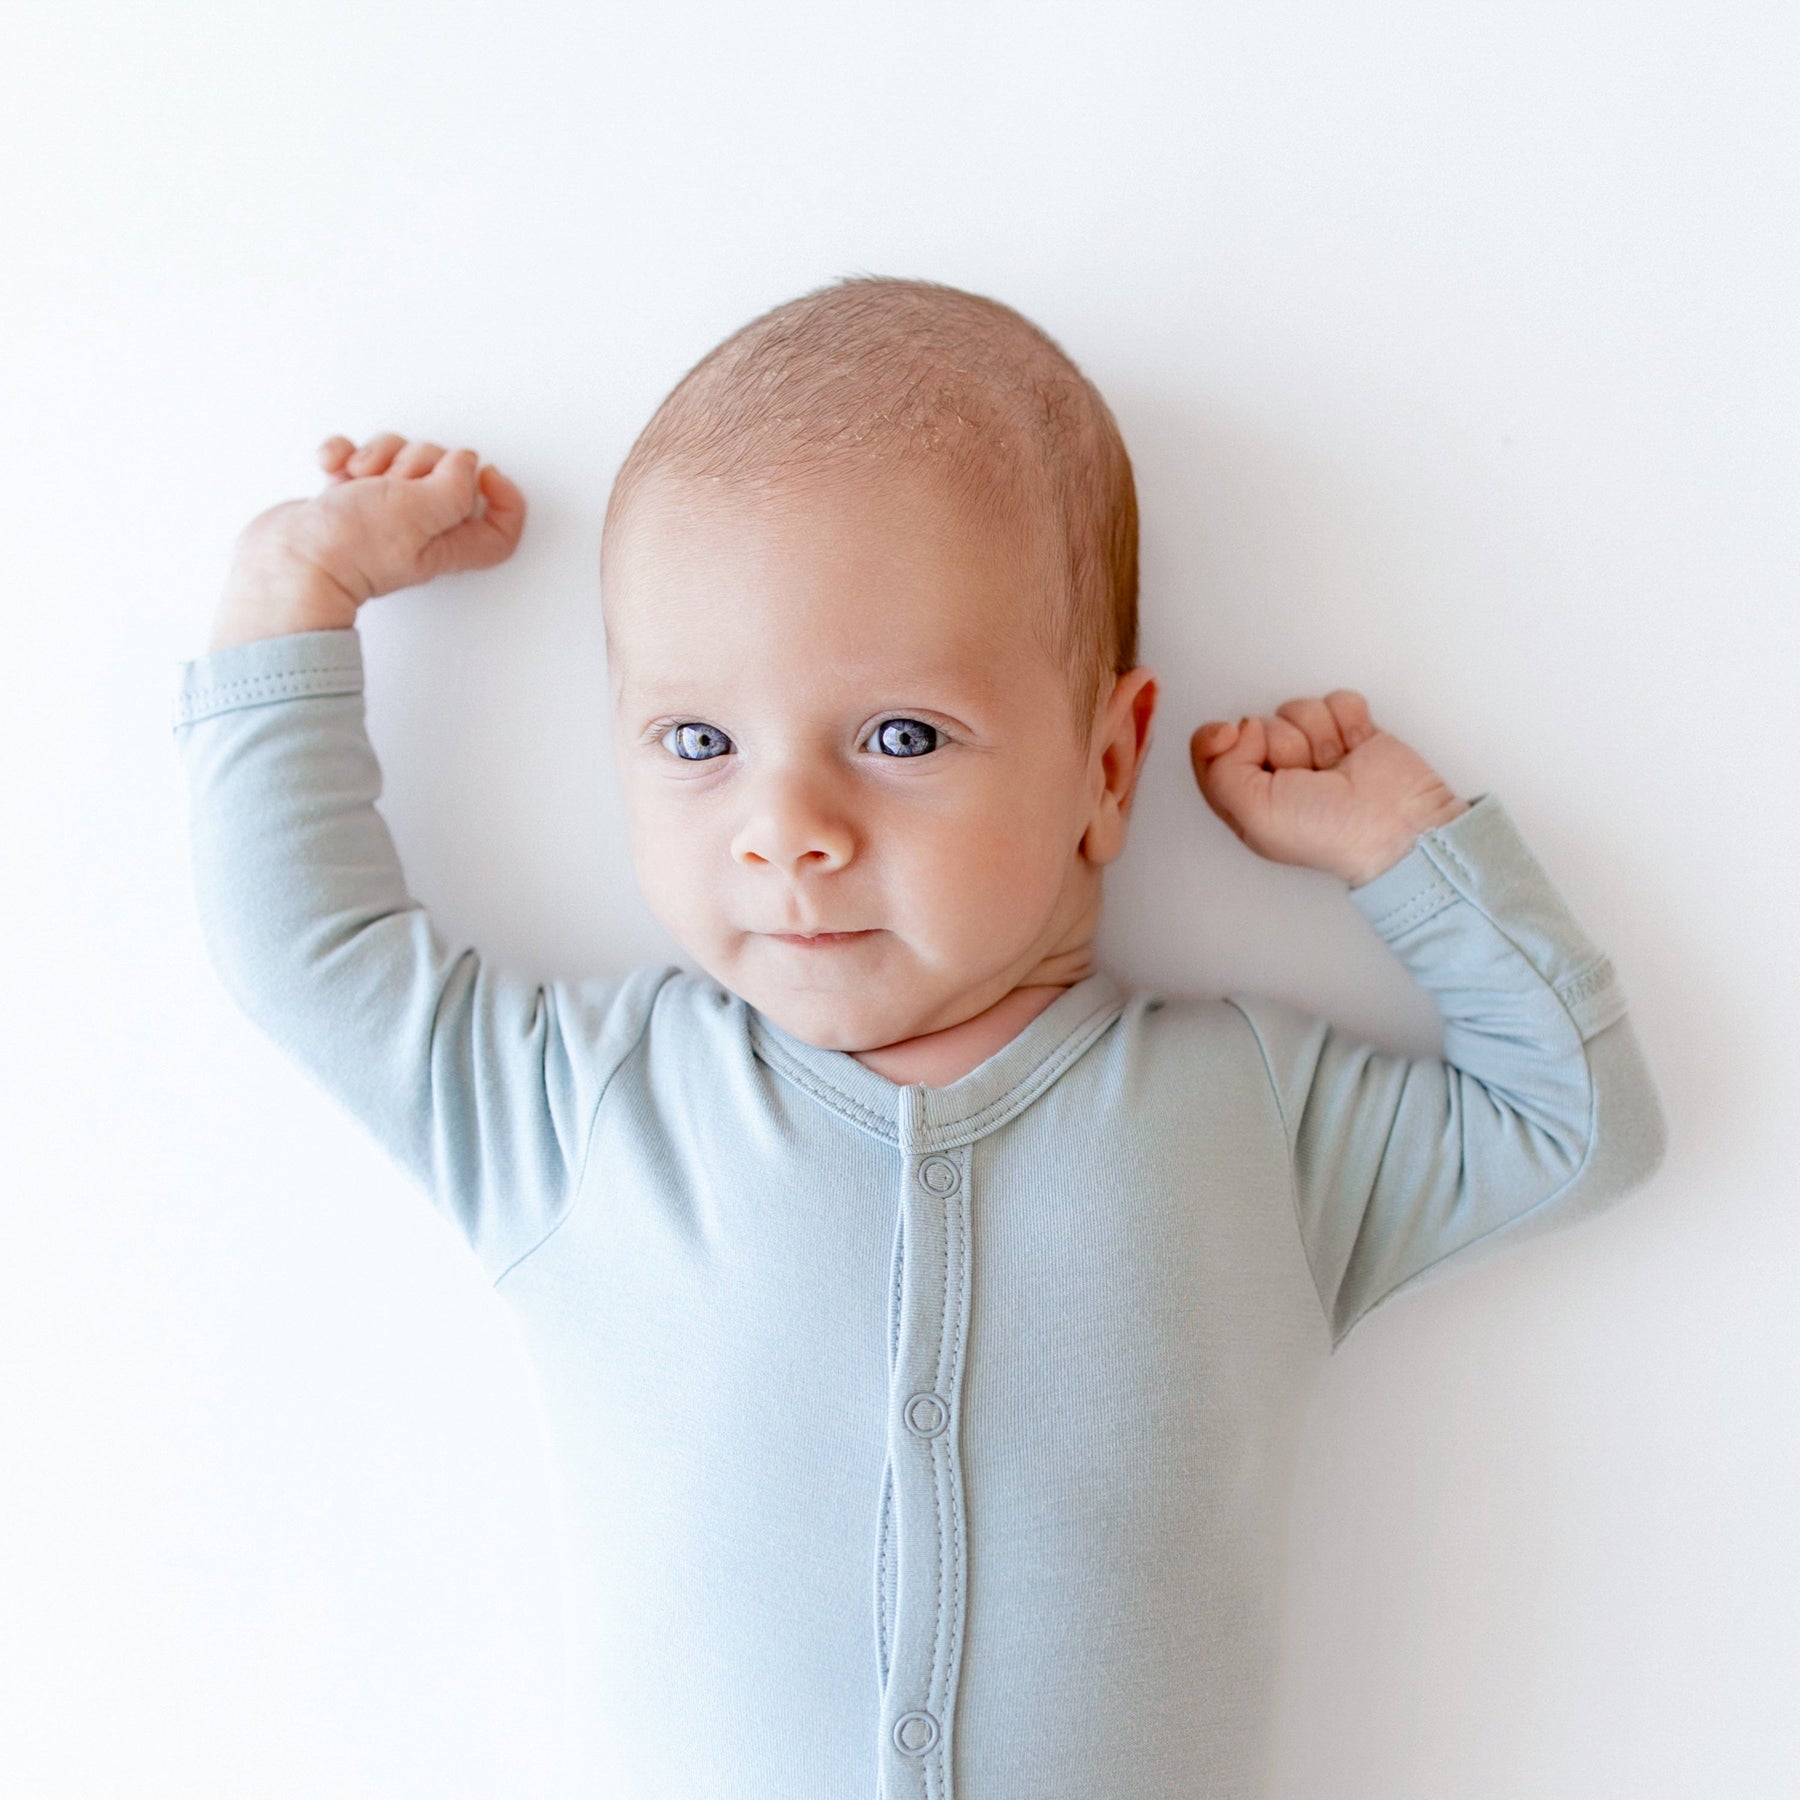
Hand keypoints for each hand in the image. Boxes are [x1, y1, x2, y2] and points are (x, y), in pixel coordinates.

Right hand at [208, 433, 527, 650]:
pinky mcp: (345, 498)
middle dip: (417, 460)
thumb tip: (465, 464)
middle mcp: (418, 528)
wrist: (286, 562)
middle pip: (444, 474)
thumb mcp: (419, 512)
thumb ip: (454, 486)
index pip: (500, 528)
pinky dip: (343, 453)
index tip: (481, 472)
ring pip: (398, 458)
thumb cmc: (348, 548)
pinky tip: (331, 467)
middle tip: (393, 481)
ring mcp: (379, 511)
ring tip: (356, 478)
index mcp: (447, 541)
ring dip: (376, 454)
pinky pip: (354, 457)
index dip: (502, 498)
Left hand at [1189, 690, 1469, 886]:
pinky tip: (1356, 749)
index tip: (1237, 738)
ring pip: (1297, 709)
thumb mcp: (1252, 813)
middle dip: (1284, 743)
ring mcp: (1313, 749)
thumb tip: (1235, 729)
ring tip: (1335, 767)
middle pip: (1257, 724)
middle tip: (1306, 775)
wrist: (1394, 825)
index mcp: (1244, 795)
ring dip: (1319, 735)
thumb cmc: (1326, 833)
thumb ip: (1219, 769)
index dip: (1222, 739)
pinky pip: (1335, 700)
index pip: (1212, 747)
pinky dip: (1349, 720)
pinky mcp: (1348, 730)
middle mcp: (1275, 772)